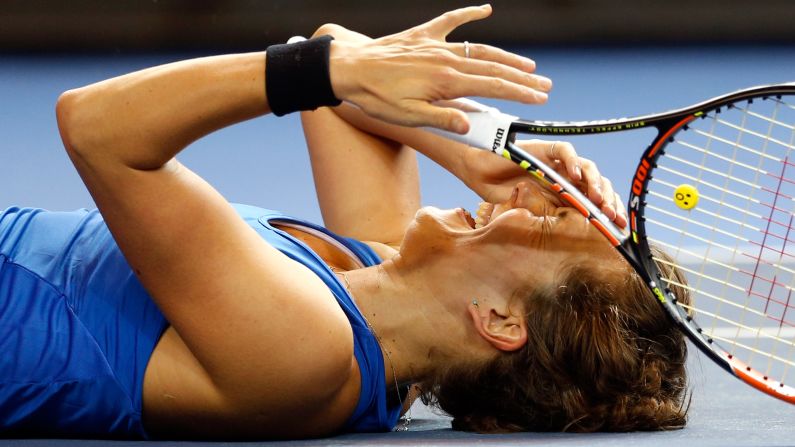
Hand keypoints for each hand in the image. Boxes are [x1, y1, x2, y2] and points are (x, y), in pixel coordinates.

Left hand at [321, 5, 551, 132]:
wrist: (348, 70)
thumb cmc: (376, 98)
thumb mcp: (408, 117)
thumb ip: (442, 118)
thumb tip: (469, 124)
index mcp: (445, 81)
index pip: (492, 87)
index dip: (518, 93)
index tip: (539, 98)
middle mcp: (445, 59)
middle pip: (493, 68)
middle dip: (522, 78)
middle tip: (544, 86)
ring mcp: (434, 45)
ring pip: (479, 49)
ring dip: (506, 57)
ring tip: (528, 66)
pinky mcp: (421, 36)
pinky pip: (450, 21)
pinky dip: (468, 13)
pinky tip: (485, 9)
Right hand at [461, 139, 627, 227]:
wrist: (473, 167)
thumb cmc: (495, 188)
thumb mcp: (525, 209)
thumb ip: (547, 213)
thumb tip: (574, 226)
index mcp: (562, 192)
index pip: (592, 200)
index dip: (607, 211)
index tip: (618, 227)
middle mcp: (563, 175)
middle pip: (596, 183)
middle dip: (608, 200)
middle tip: (612, 216)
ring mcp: (555, 162)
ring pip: (586, 167)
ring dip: (595, 183)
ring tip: (597, 199)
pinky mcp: (543, 148)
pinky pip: (564, 150)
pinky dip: (572, 160)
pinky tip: (575, 175)